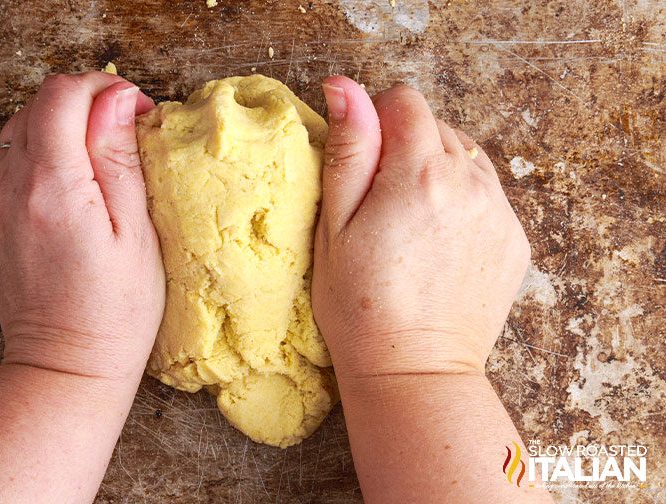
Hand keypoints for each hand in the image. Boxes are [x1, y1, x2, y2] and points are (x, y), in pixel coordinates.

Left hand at [0, 72, 164, 382]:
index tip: (138, 112)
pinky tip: (75, 172)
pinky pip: (12, 155)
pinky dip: (44, 144)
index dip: (105, 87)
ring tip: (103, 148)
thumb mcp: (135, 234)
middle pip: (38, 101)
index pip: (63, 95)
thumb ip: (119, 160)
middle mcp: (16, 186)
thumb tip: (115, 99)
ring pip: (21, 124)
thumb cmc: (114, 311)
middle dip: (86, 98)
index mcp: (55, 186)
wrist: (64, 367)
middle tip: (126, 127)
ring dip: (64, 119)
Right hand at [312, 77, 530, 379]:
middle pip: (438, 126)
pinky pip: (488, 192)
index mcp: (419, 174)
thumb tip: (345, 87)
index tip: (363, 162)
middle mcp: (470, 183)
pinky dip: (463, 200)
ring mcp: (500, 212)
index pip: (406, 101)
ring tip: (411, 222)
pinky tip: (438, 241)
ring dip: (438, 171)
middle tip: (381, 203)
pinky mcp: (516, 238)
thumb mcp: (335, 225)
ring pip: (467, 156)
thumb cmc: (359, 304)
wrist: (414, 371)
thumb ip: (349, 150)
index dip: (377, 122)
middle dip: (406, 147)